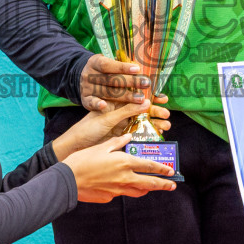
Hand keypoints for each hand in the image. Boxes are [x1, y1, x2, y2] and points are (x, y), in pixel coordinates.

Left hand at [51, 100, 171, 159]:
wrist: (76, 147)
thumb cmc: (87, 128)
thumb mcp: (107, 117)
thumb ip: (126, 110)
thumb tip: (146, 102)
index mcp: (115, 102)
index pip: (136, 96)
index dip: (151, 97)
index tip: (164, 98)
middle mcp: (120, 112)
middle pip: (143, 110)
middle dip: (156, 111)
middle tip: (167, 114)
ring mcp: (122, 125)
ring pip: (143, 122)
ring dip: (155, 123)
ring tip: (166, 125)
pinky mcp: (122, 137)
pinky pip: (139, 133)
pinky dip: (149, 134)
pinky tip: (159, 135)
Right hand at [62, 135, 176, 202]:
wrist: (68, 180)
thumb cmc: (82, 161)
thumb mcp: (101, 147)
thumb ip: (117, 142)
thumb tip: (128, 136)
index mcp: (124, 162)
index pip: (149, 166)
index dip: (162, 169)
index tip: (171, 172)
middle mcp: (124, 178)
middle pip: (149, 183)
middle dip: (162, 185)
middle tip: (172, 186)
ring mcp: (117, 190)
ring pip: (138, 191)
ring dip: (146, 189)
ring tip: (151, 187)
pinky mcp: (109, 197)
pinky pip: (121, 193)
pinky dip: (124, 189)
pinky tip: (120, 185)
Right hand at [78, 54, 157, 113]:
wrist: (81, 78)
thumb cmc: (102, 70)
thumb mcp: (107, 62)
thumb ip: (119, 65)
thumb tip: (140, 67)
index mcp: (95, 63)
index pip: (108, 65)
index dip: (122, 67)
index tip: (137, 69)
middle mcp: (89, 75)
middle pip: (111, 80)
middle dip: (130, 82)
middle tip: (146, 84)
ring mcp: (86, 88)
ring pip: (107, 92)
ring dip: (125, 96)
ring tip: (140, 99)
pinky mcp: (85, 100)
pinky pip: (91, 102)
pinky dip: (97, 104)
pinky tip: (104, 106)